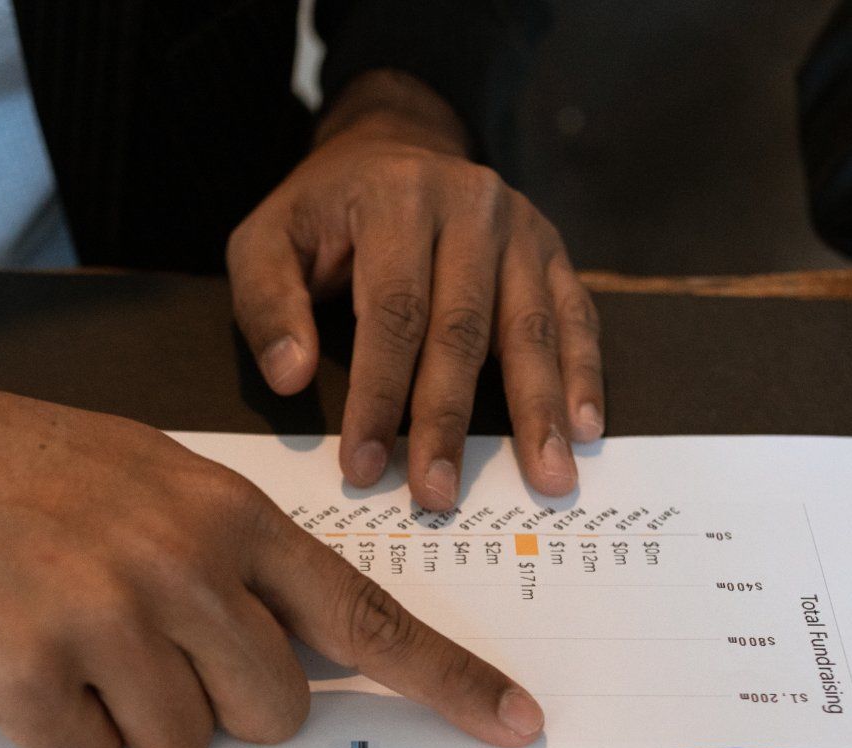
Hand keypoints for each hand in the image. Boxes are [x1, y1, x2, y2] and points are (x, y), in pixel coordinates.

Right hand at [0, 340, 545, 747]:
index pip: (363, 617)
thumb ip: (232, 563)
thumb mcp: (156, 480)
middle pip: (272, 711)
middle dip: (224, 703)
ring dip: (133, 714)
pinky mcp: (32, 679)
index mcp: (229, 517)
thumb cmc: (29, 469)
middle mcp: (184, 569)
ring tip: (69, 634)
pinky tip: (23, 659)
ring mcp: (107, 624)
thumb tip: (290, 667)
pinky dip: (62, 733)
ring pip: (182, 746)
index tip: (516, 724)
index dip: (446, 681)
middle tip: (151, 648)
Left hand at [228, 71, 603, 509]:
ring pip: (530, 328)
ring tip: (546, 477)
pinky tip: (585, 428)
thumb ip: (268, 306)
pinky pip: (574, 315)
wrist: (390, 147)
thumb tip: (289, 378)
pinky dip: (583, 374)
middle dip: (448, 420)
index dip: (378, 395)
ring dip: (538, 410)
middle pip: (462, 329)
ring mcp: (521, 226)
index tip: (364, 466)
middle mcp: (470, 203)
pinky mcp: (553, 249)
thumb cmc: (322, 213)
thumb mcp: (266, 241)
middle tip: (440, 495)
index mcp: (396, 197)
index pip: (392, 312)